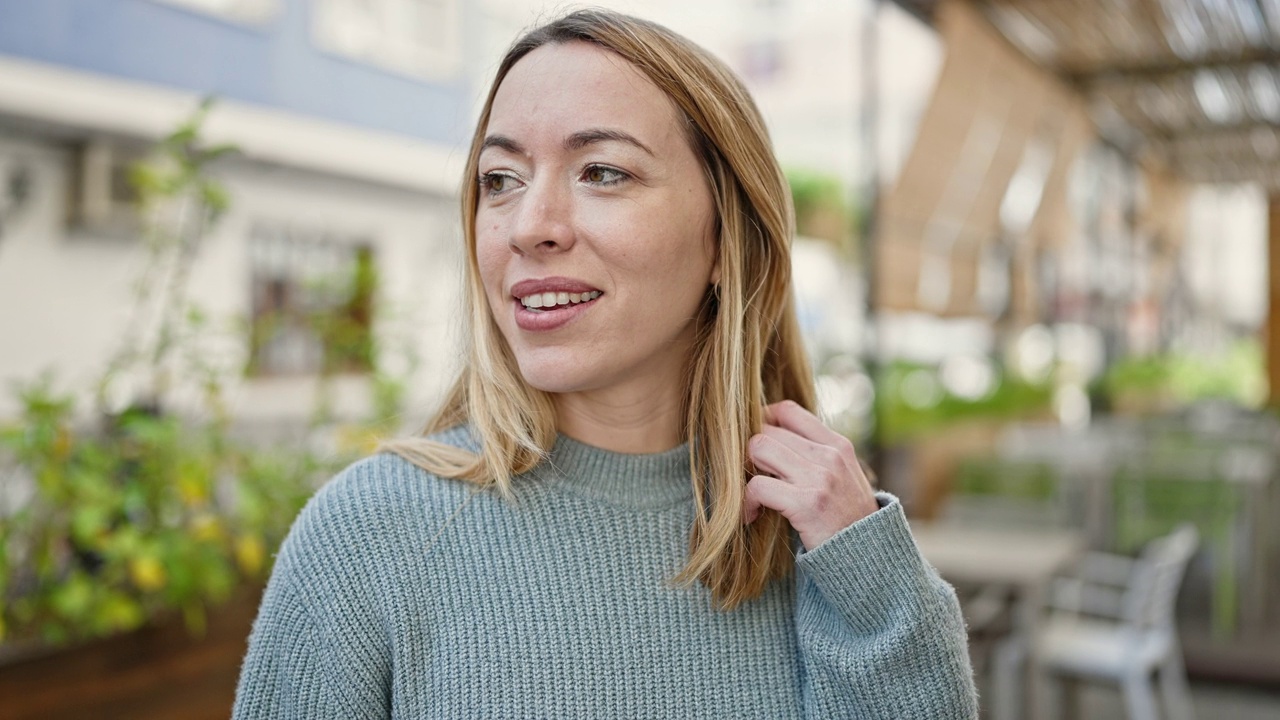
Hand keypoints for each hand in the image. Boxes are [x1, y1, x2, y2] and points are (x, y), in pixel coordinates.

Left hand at [742, 400, 878, 549]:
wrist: (868, 556)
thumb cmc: (849, 520)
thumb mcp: (844, 478)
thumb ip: (818, 456)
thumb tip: (776, 439)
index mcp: (838, 445)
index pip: (788, 410)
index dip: (763, 421)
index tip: (756, 445)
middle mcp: (829, 456)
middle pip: (766, 431)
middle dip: (750, 455)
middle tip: (750, 478)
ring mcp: (819, 478)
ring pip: (758, 449)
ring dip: (745, 474)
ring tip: (752, 496)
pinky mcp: (806, 503)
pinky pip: (757, 486)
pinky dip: (747, 502)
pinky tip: (751, 515)